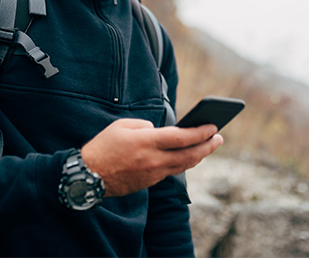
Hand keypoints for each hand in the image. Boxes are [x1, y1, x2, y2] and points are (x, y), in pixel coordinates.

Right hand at [80, 118, 222, 196]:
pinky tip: (187, 156)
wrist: (89, 175)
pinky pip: (171, 171)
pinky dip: (182, 163)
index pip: (181, 137)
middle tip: (219, 138)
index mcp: (146, 142)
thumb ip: (144, 125)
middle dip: (208, 146)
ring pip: (183, 166)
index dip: (200, 132)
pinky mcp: (149, 183)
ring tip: (208, 146)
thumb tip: (158, 131)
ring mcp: (152, 174)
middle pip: (189, 155)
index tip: (213, 126)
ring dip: (199, 156)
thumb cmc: (103, 146)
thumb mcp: (121, 125)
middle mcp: (153, 159)